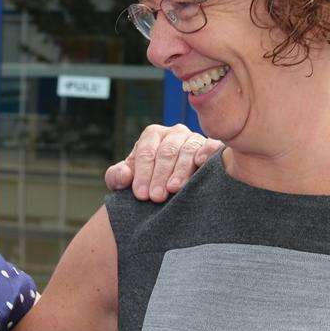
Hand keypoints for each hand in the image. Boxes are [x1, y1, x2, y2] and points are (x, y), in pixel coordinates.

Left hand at [105, 124, 222, 201]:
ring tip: (174, 189)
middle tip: (157, 197)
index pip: (146, 151)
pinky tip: (201, 164)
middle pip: (167, 151)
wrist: (167, 188)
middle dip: (160, 175)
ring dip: (180, 171)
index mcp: (153, 135)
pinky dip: (207, 153)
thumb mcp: (128, 181)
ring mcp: (195, 139)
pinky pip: (211, 146)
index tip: (142, 194)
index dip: (143, 173)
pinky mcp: (212, 147)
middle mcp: (175, 133)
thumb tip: (125, 175)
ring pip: (188, 150)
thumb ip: (117, 177)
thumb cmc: (147, 182)